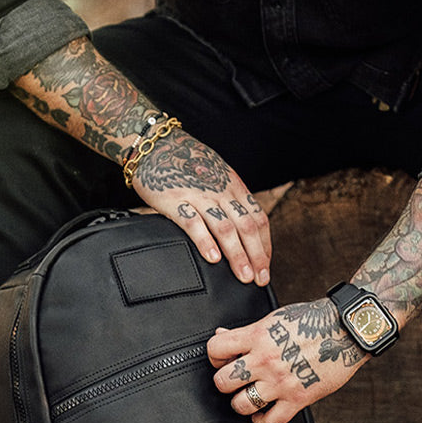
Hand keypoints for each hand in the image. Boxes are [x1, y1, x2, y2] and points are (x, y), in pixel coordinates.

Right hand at [131, 128, 270, 285]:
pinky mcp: (176, 200)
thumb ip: (230, 198)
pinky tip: (213, 258)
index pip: (259, 218)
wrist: (155, 143)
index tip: (265, 266)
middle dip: (256, 256)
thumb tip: (244, 228)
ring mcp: (199, 195)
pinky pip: (194, 223)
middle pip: (247, 227)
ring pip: (225, 228)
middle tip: (260, 279)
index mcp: (234, 186)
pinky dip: (205, 241)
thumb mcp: (217, 175)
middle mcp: (221, 191)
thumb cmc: (186, 162)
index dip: (264, 245)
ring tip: (243, 276)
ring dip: (237, 255)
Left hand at [208, 298, 366, 422]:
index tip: (224, 361)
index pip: (215, 349)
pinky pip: (270, 421)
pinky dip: (263, 421)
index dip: (215, 357)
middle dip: (225, 383)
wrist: (347, 329)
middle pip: (222, 382)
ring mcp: (281, 381)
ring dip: (242, 404)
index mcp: (258, 335)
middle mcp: (265, 359)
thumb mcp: (276, 318)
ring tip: (249, 398)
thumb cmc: (314, 321)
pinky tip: (265, 413)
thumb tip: (221, 334)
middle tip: (236, 382)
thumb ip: (248, 331)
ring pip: (241, 404)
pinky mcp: (298, 398)